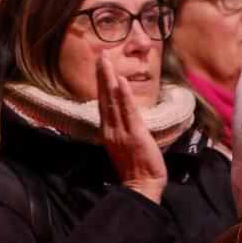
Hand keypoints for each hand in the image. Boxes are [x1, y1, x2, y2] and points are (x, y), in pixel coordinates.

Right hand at [97, 57, 166, 203]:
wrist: (141, 186)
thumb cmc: (136, 168)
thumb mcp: (125, 145)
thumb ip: (122, 129)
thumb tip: (124, 114)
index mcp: (108, 131)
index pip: (103, 103)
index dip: (101, 84)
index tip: (100, 66)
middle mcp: (110, 129)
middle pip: (104, 98)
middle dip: (102, 76)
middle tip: (100, 56)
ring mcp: (121, 131)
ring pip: (113, 102)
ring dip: (109, 80)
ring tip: (106, 62)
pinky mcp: (134, 134)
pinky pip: (127, 113)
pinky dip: (124, 97)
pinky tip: (120, 82)